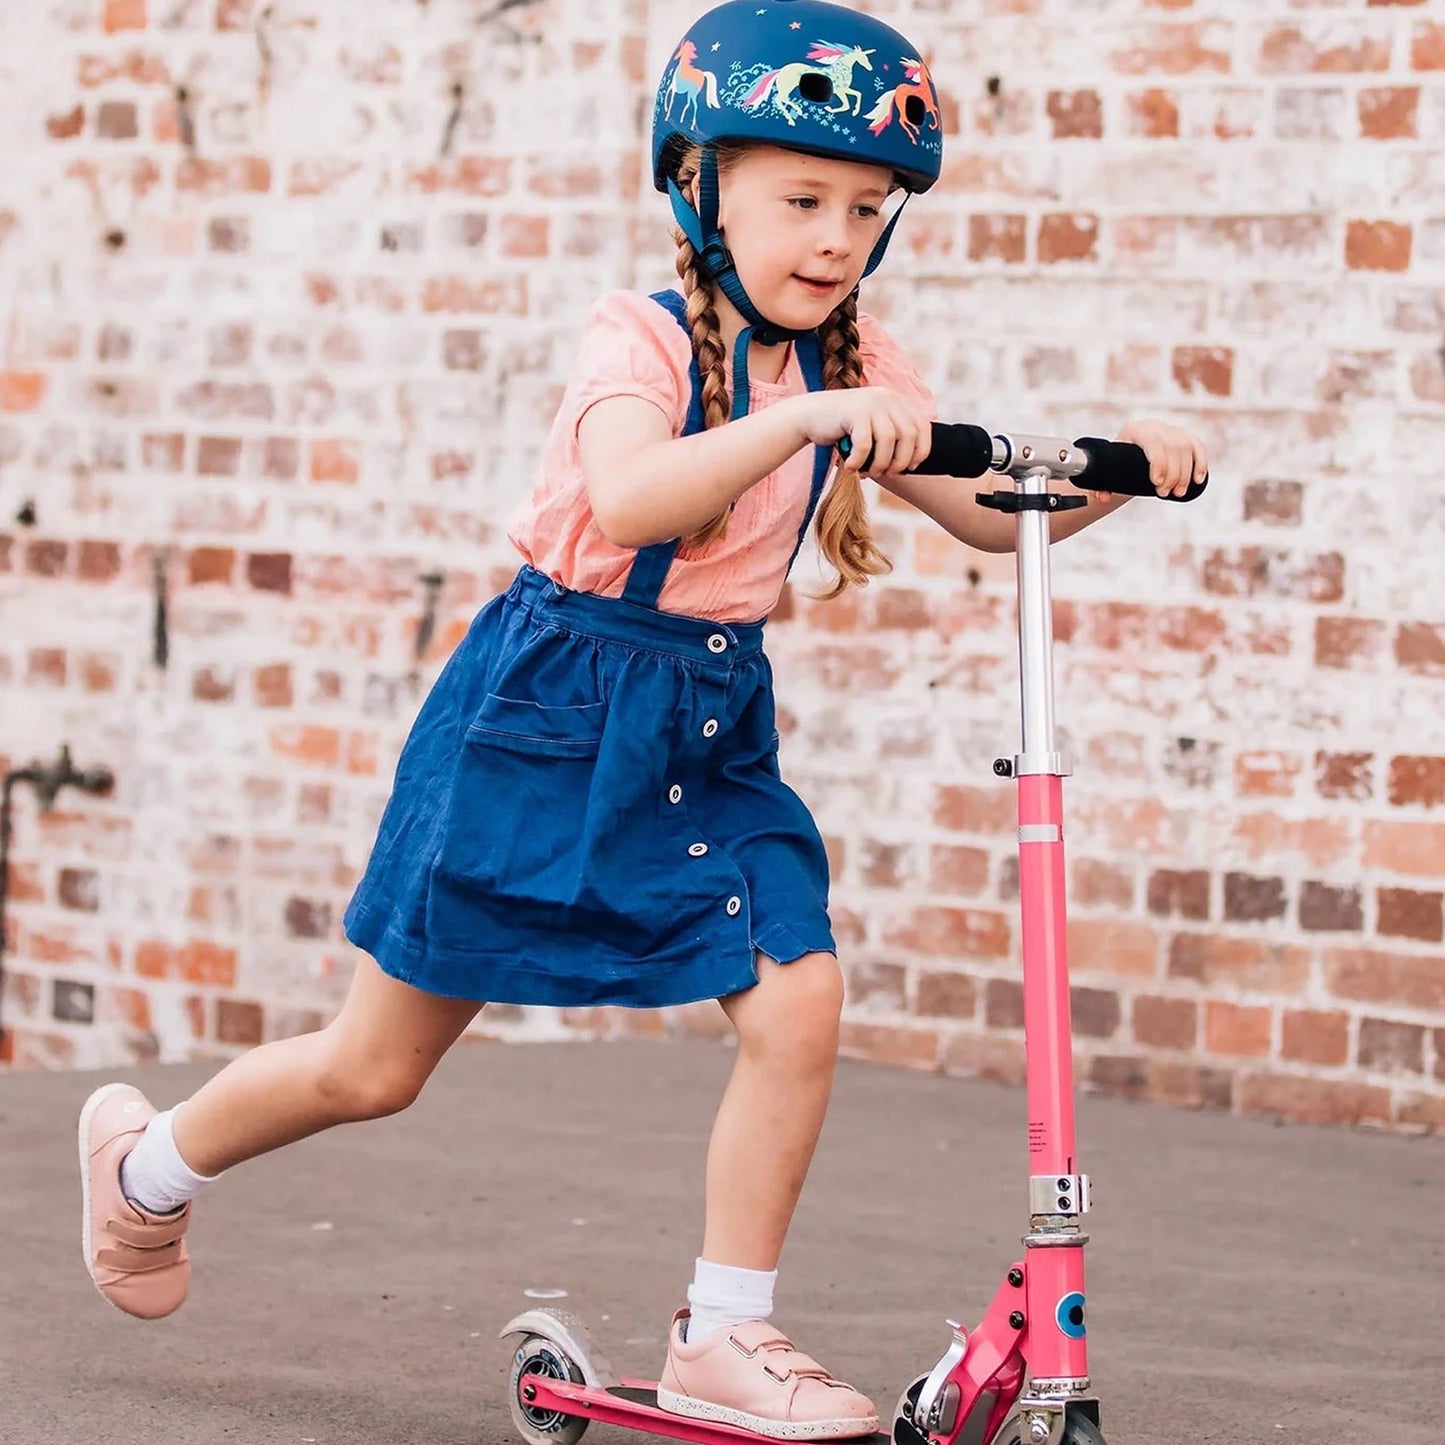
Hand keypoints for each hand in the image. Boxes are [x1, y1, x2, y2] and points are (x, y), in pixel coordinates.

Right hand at [794, 387, 932, 480]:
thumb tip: (910, 464)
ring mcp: (871, 403)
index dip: (920, 451)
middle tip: (886, 474)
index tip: (909, 468)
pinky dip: (859, 461)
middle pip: (909, 435)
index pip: (922, 426)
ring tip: (869, 473)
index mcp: (895, 400)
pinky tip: (850, 467)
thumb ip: (891, 437)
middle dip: (900, 461)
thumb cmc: (841, 430)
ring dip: (881, 463)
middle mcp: (886, 398)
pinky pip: (865, 444)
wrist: (807, 416)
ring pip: (889, 441)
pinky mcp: (855, 411)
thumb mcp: (872, 429)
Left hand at [1099, 419, 1208, 503]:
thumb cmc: (1118, 461)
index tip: (1157, 483)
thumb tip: (1104, 497)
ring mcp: (1173, 430)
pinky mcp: (1186, 436)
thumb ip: (1100, 485)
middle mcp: (1156, 426)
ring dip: (1185, 473)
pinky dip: (1201, 463)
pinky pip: (1198, 447)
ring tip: (1178, 492)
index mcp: (1136, 430)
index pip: (1153, 443)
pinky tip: (1199, 480)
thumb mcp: (1108, 470)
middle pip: (1172, 448)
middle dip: (1172, 474)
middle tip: (1165, 493)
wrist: (1131, 448)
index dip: (1158, 463)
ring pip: (1186, 449)